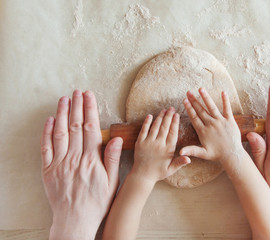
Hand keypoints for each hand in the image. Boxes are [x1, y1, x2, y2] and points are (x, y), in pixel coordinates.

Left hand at [40, 90, 122, 239]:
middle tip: (77, 92)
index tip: (89, 96)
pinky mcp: (48, 169)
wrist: (75, 219)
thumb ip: (112, 159)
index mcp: (90, 159)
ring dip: (62, 114)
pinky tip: (50, 120)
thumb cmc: (96, 202)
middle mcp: (74, 158)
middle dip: (76, 106)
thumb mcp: (112, 182)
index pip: (90, 128)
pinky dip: (47, 132)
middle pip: (75, 126)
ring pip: (60, 133)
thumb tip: (114, 138)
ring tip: (64, 99)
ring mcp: (59, 163)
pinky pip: (46, 147)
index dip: (89, 109)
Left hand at [131, 107, 189, 183]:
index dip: (175, 123)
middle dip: (168, 116)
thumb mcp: (171, 169)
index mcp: (167, 150)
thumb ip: (180, 162)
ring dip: (160, 117)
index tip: (177, 115)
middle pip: (164, 127)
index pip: (173, 133)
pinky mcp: (140, 143)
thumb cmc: (158, 172)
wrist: (142, 175)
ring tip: (164, 110)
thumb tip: (190, 158)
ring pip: (155, 127)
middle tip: (171, 108)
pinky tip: (150, 116)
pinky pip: (144, 130)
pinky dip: (147, 122)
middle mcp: (158, 144)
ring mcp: (148, 143)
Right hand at [179, 88, 243, 165]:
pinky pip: (227, 109)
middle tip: (188, 92)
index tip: (184, 100)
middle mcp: (211, 124)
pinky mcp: (230, 121)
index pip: (194, 117)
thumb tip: (180, 152)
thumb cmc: (217, 155)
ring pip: (212, 107)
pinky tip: (223, 92)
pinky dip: (225, 100)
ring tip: (201, 89)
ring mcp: (221, 121)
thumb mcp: (202, 153)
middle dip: (194, 100)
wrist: (232, 155)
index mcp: (203, 131)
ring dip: (206, 97)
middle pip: (201, 110)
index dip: (189, 108)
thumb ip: (191, 150)